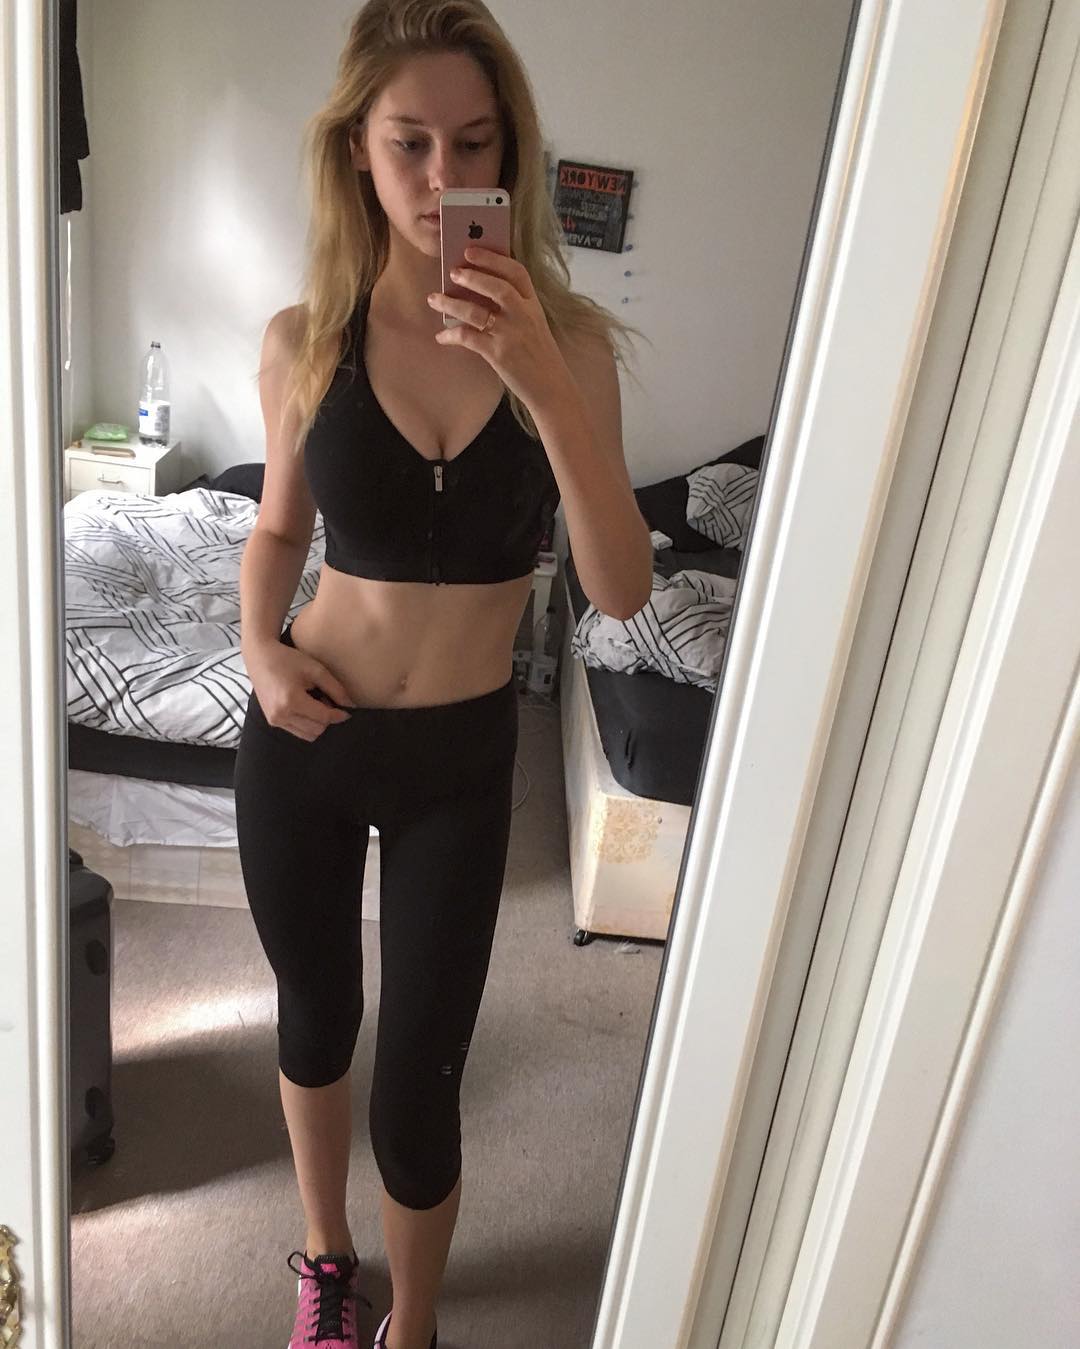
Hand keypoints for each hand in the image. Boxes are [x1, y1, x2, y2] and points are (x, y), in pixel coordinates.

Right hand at [246, 644, 354, 741]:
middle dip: (327, 718)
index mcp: (292, 701)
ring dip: (317, 723)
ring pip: (308, 735)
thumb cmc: (289, 660)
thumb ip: (335, 688)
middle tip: (327, 700)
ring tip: (316, 704)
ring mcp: (275, 720)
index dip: (338, 715)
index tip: (348, 711)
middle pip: (317, 729)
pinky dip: (307, 724)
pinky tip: (305, 707)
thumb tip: (351, 706)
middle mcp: (281, 714)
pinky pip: (297, 731)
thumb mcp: (315, 669)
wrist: (260, 658)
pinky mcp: (272, 721)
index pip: (323, 717)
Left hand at [427, 246, 568, 410]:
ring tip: (435, 298)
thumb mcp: (534, 324)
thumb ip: (515, 307)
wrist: (551, 387)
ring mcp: (510, 334)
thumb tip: (480, 293)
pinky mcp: (498, 354)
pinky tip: (441, 337)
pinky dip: (451, 335)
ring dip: (452, 304)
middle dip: (472, 277)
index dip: (493, 259)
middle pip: (497, 287)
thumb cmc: (539, 355)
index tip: (471, 251)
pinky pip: (469, 338)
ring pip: (476, 312)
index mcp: (533, 305)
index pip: (517, 273)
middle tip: (453, 272)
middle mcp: (523, 316)